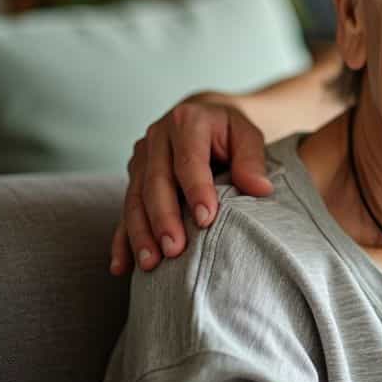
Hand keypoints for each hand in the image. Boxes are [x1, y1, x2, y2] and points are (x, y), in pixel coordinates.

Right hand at [108, 95, 270, 274]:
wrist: (203, 115)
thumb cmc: (229, 130)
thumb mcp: (247, 135)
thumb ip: (252, 160)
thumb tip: (260, 189)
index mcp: (186, 122)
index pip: (189, 161)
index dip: (196, 190)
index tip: (206, 220)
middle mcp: (156, 138)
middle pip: (156, 183)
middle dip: (163, 219)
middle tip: (174, 250)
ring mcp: (140, 158)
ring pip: (135, 199)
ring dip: (141, 234)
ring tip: (150, 264)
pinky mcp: (132, 178)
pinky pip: (124, 212)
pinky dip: (122, 240)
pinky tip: (122, 266)